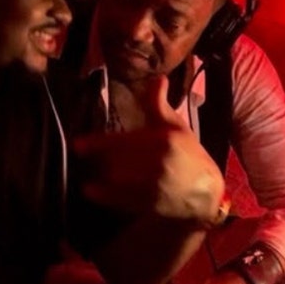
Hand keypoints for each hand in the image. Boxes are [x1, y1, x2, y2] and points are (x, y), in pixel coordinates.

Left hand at [73, 75, 223, 221]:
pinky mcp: (150, 205)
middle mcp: (158, 163)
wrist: (206, 195)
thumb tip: (158, 78)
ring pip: (115, 179)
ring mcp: (154, 186)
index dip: (97, 144)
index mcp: (163, 140)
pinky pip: (118, 199)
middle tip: (87, 158)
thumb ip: (160, 105)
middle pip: (115, 161)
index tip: (78, 144)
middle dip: (99, 160)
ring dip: (99, 176)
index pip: (123, 141)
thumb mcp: (177, 128)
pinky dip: (101, 194)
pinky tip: (90, 190)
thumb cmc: (190, 156)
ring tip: (88, 174)